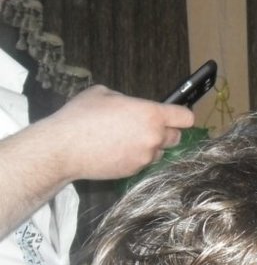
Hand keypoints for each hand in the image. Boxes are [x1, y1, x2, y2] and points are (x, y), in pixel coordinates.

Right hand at [41, 85, 195, 180]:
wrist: (63, 148)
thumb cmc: (81, 116)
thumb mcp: (104, 94)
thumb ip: (127, 100)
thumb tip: (132, 106)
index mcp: (151, 114)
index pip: (186, 117)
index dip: (182, 116)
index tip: (177, 116)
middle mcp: (154, 137)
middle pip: (176, 137)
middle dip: (166, 132)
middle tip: (147, 127)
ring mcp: (145, 157)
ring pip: (160, 152)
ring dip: (151, 146)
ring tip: (128, 140)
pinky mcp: (135, 171)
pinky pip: (144, 163)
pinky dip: (136, 158)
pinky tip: (118, 151)